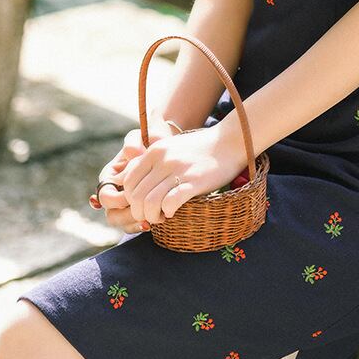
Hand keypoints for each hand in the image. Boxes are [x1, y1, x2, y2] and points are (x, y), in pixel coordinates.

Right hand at [92, 120, 179, 233]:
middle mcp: (116, 191)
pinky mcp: (140, 209)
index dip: (117, 199)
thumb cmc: (153, 139)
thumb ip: (134, 142)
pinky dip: (142, 226)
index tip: (132, 195)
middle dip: (126, 215)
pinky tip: (154, 222)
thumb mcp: (142, 135)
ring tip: (151, 219)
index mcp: (110, 176)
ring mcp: (126, 203)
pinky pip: (134, 226)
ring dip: (135, 223)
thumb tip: (131, 155)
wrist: (171, 148)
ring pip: (122, 223)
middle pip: (111, 214)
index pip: (104, 196)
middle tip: (143, 212)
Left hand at [103, 125, 245, 226]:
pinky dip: (168, 212)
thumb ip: (152, 162)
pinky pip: (170, 202)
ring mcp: (178, 170)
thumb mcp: (171, 147)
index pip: (128, 182)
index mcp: (154, 151)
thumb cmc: (200, 148)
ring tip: (161, 218)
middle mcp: (162, 160)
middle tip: (151, 216)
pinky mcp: (194, 181)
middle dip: (140, 213)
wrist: (230, 141)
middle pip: (136, 196)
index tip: (142, 205)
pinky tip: (174, 212)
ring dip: (152, 217)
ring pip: (149, 202)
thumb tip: (135, 182)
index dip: (131, 199)